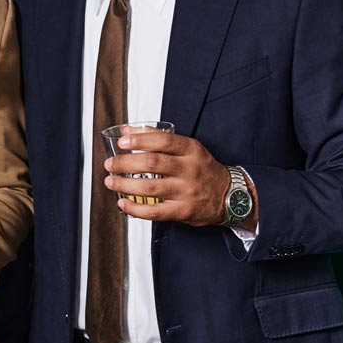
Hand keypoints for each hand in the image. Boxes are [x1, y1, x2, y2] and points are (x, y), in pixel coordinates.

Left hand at [104, 131, 254, 227]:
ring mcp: (186, 191)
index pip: (164, 141)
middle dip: (126, 163)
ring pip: (151, 188)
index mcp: (191, 150)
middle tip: (110, 164)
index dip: (140, 140)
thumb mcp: (188, 148)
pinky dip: (135, 208)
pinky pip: (155, 212)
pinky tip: (123, 203)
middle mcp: (189, 169)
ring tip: (111, 181)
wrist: (231, 196)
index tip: (122, 142)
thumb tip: (129, 130)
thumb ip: (159, 138)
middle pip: (153, 163)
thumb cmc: (203, 169)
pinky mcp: (183, 210)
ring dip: (125, 184)